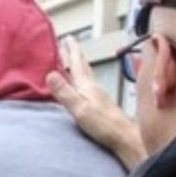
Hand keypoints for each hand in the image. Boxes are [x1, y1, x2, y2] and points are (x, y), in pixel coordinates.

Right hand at [47, 36, 146, 171]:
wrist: (125, 139)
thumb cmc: (104, 126)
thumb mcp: (80, 109)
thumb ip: (65, 92)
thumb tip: (50, 74)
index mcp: (87, 86)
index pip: (77, 63)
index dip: (71, 50)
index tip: (66, 37)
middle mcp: (94, 88)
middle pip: (84, 67)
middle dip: (76, 55)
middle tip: (70, 45)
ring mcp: (99, 97)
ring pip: (87, 76)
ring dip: (79, 67)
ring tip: (73, 63)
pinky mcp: (101, 107)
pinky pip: (89, 87)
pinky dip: (83, 81)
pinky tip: (82, 88)